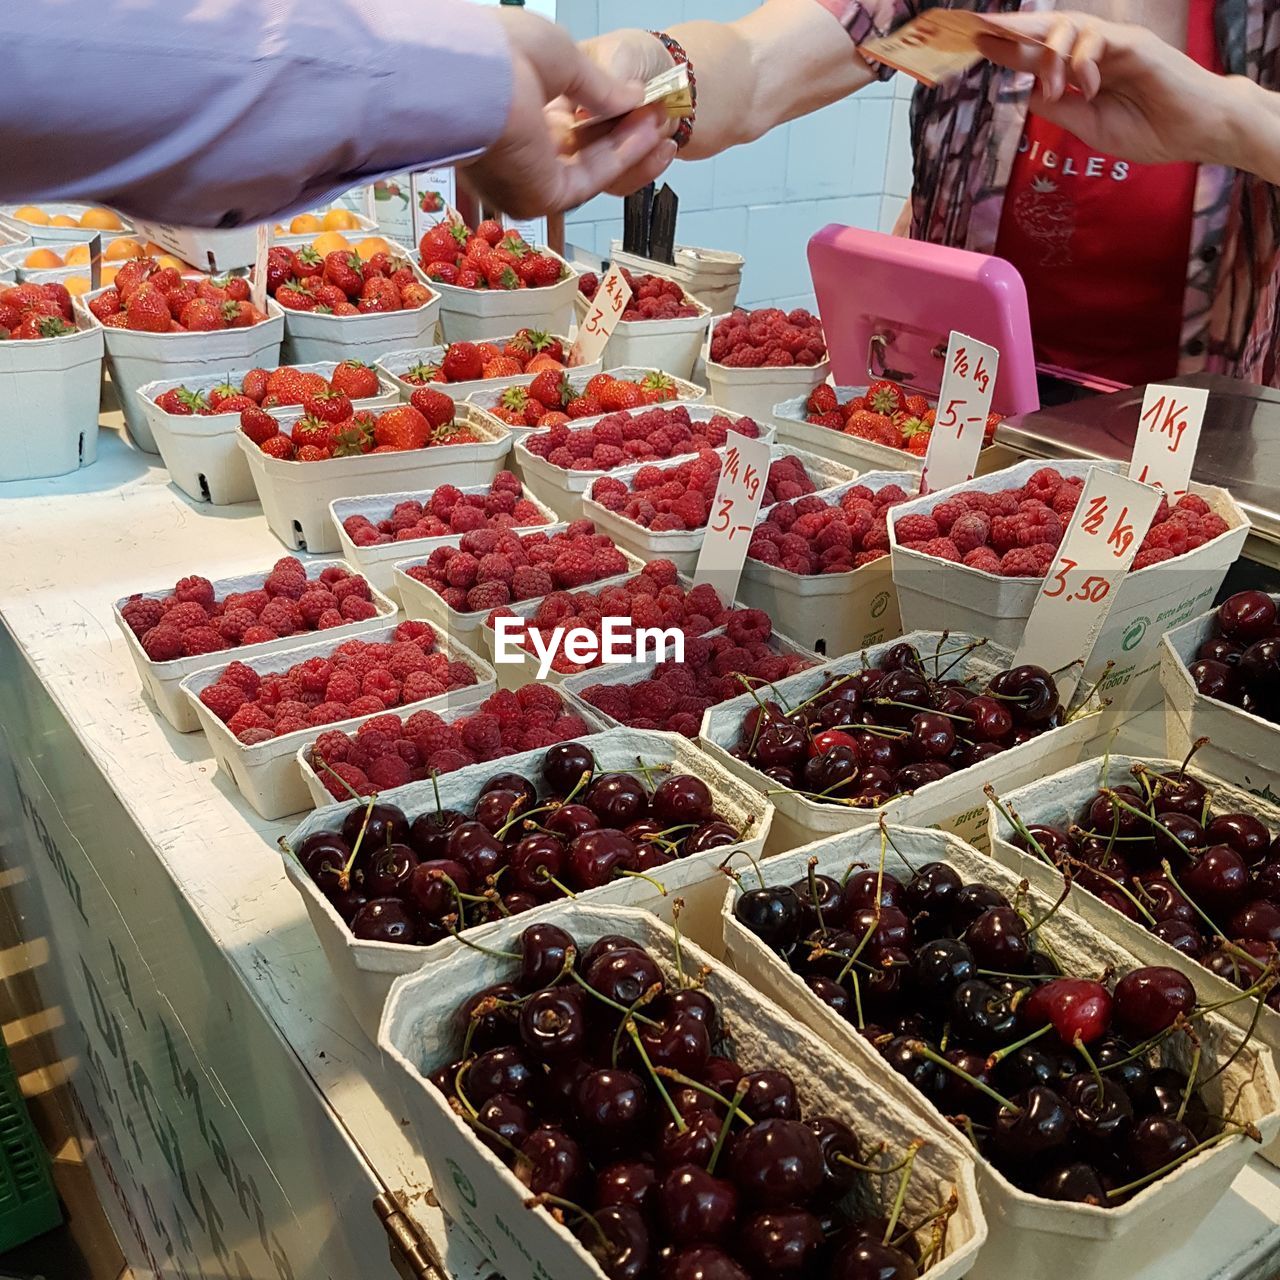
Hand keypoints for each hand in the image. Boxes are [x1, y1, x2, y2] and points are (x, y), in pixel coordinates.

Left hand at [463, 10, 674, 217]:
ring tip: (661, 121)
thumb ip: (598, 85)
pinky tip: (649, 130)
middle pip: (579, 152)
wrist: (471, 74)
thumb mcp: (559, 57)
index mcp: (507, 117)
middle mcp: (513, 154)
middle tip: (657, 117)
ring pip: (590, 168)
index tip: (636, 103)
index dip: (602, 114)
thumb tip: (634, 99)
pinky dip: (624, 156)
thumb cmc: (495, 51)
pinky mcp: (540, 196)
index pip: (562, 126)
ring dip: (629, 146)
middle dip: (622, 136)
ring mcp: (526, 180)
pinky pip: (593, 178)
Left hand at [976, 12, 1235, 167]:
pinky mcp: (1136, 45)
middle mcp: (1095, 51)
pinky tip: (1086, 86)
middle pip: (1046, 30)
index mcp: (1081, 71)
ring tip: (1048, 81)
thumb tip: (1027, 90)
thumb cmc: (1148, 129)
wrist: (1194, 132)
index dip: (1007, 48)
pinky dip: (1084, 62)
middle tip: (979, 28)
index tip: (975, 44)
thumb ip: (1059, 107)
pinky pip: (1099, 40)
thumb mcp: (1088, 126)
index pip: (1038, 53)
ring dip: (1049, 52)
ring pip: (1069, 26)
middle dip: (1012, 29)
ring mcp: (1116, 44)